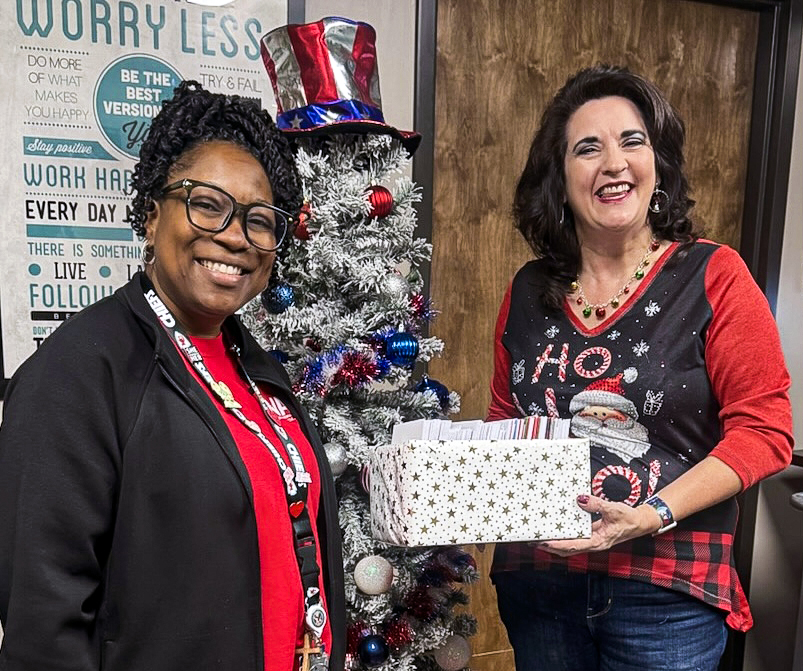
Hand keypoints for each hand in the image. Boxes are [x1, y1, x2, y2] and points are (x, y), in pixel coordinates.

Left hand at [536, 494, 659, 556]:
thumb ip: (596, 505)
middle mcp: (592, 544)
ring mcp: (591, 540)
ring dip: (554, 543)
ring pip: (569, 546)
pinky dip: (564, 536)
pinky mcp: (591, 535)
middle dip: (549, 547)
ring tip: (539, 537)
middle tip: (533, 541)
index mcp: (598, 542)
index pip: (572, 547)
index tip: (542, 542)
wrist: (640, 522)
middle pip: (567, 550)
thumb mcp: (614, 509)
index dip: (556, 545)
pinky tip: (556, 529)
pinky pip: (574, 538)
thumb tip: (580, 499)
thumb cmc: (629, 519)